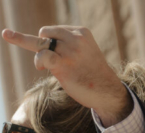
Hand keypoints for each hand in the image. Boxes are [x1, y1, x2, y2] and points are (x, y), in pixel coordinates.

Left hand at [2, 26, 132, 126]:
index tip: (56, 53)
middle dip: (42, 45)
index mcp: (81, 32)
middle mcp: (75, 38)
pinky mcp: (62, 64)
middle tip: (48, 61)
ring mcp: (68, 51)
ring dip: (38, 57)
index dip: (50, 41)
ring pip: (39, 44)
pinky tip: (42, 68)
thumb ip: (68, 44)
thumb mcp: (84, 50)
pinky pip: (42, 56)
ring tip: (43, 67)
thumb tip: (44, 48)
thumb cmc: (91, 73)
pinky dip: (38, 61)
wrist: (106, 89)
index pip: (54, 30)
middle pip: (45, 33)